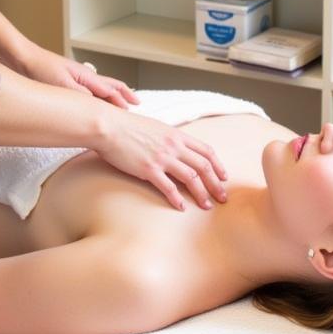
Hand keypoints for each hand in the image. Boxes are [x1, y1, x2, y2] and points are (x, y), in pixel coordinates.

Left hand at [19, 45, 137, 109]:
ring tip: (122, 102)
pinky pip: (91, 90)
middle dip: (124, 95)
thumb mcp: (62, 85)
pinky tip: (97, 101)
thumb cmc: (41, 70)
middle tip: (136, 103)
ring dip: (114, 95)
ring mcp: (78, 78)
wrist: (24, 59)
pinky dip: (100, 96)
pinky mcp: (69, 82)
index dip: (121, 102)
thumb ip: (82, 94)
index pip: (111, 91)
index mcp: (87, 77)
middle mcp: (86, 76)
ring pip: (102, 87)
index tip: (131, 113)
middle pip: (111, 85)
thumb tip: (100, 104)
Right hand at [95, 106, 227, 211]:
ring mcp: (162, 158)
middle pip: (203, 167)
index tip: (223, 178)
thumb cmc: (127, 126)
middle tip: (222, 198)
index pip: (206, 150)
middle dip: (216, 184)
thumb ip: (168, 138)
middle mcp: (173, 146)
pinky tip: (181, 207)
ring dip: (202, 194)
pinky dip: (177, 199)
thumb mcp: (155, 127)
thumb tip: (175, 148)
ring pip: (191, 178)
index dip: (218, 166)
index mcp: (176, 135)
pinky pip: (168, 187)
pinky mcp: (148, 169)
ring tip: (207, 206)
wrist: (109, 127)